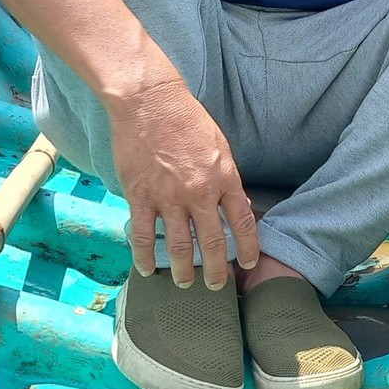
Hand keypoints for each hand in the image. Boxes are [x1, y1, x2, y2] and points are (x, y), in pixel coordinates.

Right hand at [106, 79, 260, 288]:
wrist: (150, 103)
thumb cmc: (186, 119)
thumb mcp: (219, 146)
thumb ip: (226, 178)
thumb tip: (236, 204)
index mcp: (223, 178)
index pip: (242, 222)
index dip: (247, 247)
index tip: (248, 263)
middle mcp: (199, 193)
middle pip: (212, 242)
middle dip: (217, 269)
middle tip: (217, 285)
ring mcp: (168, 197)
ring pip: (179, 246)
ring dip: (184, 270)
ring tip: (185, 283)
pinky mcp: (140, 196)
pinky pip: (144, 235)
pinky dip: (146, 257)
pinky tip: (149, 269)